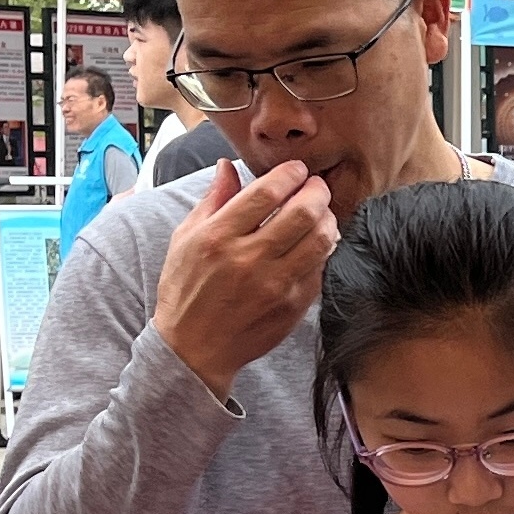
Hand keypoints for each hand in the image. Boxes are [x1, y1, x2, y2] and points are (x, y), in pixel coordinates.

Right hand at [151, 160, 340, 397]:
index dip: (290, 174)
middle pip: (303, 212)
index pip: (267, 193)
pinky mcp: (293, 305)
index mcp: (218, 237)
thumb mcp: (186, 238)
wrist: (195, 348)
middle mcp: (249, 260)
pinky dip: (323, 248)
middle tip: (316, 186)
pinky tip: (314, 243)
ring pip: (321, 239)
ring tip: (321, 212)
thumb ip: (213, 200)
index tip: (297, 169)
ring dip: (327, 218)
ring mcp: (275, 285)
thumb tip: (228, 165)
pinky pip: (320, 267)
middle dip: (317, 191)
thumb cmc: (187, 288)